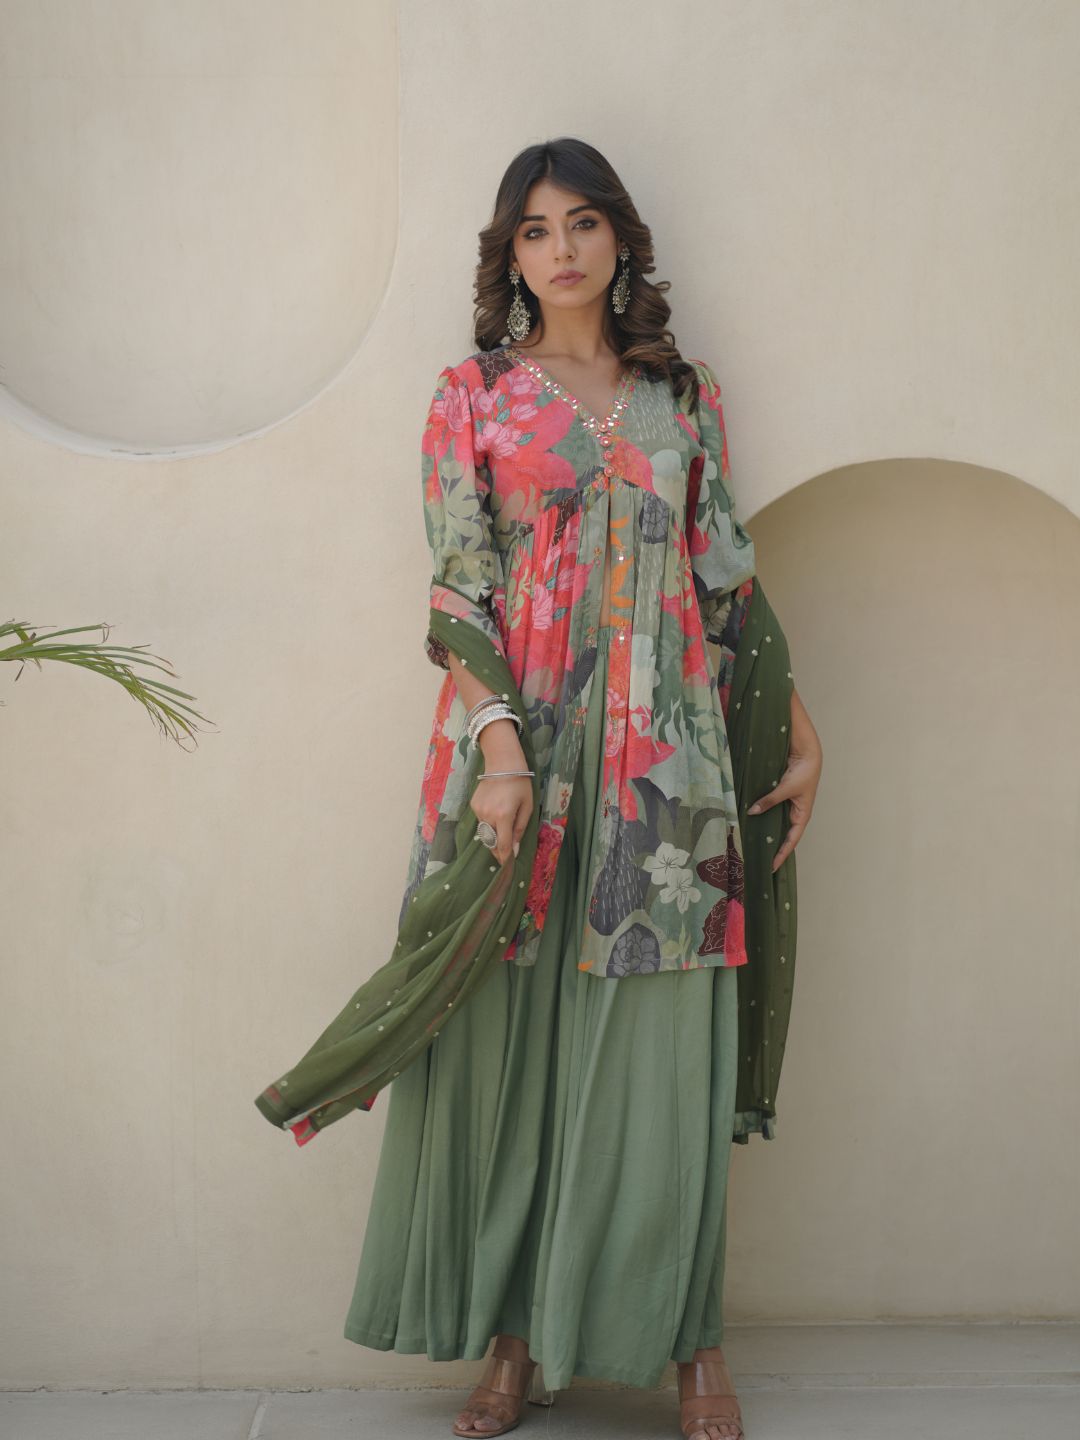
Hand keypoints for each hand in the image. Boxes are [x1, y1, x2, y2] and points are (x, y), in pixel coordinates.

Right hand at [470, 724, 532, 866]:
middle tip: (505, 855)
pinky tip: (496, 812)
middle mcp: (488, 815)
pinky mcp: (473, 806)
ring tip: (503, 828)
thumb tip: (514, 850)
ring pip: (485, 832)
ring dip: (494, 836)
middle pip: (491, 842)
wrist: (502, 763)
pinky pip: (481, 821)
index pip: (503, 845)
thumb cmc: (520, 784)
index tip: (508, 866)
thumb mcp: (527, 807)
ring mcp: (478, 811)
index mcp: (504, 816)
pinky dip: (489, 823)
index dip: (505, 858)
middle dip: (498, 850)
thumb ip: (520, 829)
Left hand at [746, 687, 821, 872]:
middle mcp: (794, 811)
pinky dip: (759, 814)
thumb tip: (752, 812)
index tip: (771, 867)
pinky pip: (768, 808)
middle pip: (782, 834)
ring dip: (763, 830)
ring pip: (774, 822)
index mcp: (802, 814)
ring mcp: (786, 803)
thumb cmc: (803, 771)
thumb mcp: (786, 787)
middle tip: (755, 858)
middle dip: (771, 846)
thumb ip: (770, 800)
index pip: (791, 840)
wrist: (807, 751)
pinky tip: (746, 820)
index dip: (781, 853)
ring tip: (748, 843)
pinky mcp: (778, 794)